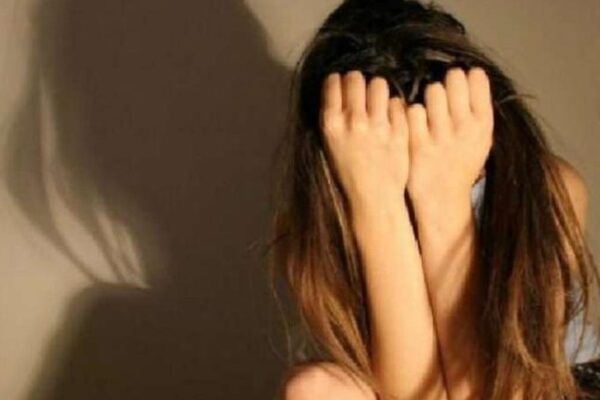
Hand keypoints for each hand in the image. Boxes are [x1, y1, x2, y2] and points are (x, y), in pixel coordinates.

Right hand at [319, 70, 408, 214]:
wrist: (373, 198)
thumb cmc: (349, 173)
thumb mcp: (331, 144)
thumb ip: (335, 117)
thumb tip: (340, 89)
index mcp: (331, 124)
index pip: (333, 82)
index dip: (338, 81)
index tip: (342, 85)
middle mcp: (353, 121)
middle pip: (355, 78)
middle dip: (358, 81)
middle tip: (361, 91)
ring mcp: (378, 125)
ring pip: (379, 84)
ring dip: (378, 89)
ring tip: (379, 101)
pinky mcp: (399, 131)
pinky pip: (398, 102)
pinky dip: (395, 107)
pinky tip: (392, 117)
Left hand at [406, 67, 493, 203]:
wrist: (442, 200)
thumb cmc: (460, 165)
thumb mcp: (481, 140)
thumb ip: (477, 111)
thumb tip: (471, 73)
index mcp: (483, 124)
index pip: (477, 78)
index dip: (465, 75)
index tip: (459, 82)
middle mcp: (465, 128)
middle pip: (453, 78)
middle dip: (445, 81)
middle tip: (441, 94)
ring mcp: (441, 136)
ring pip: (433, 91)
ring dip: (427, 96)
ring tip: (428, 110)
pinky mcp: (417, 144)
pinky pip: (412, 110)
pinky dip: (410, 113)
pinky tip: (413, 123)